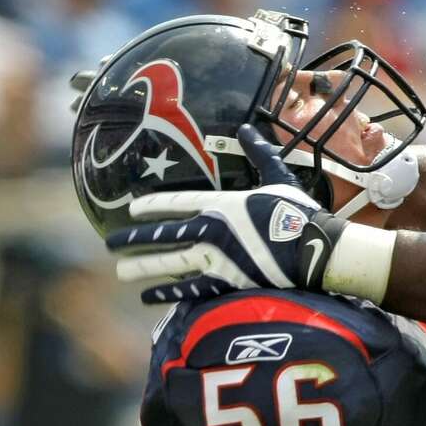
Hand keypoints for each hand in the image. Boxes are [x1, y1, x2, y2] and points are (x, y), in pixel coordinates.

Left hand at [106, 124, 345, 303]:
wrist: (315, 249)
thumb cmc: (299, 212)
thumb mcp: (279, 177)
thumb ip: (259, 153)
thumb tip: (246, 128)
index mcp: (221, 204)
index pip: (176, 203)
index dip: (151, 205)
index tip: (131, 209)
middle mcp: (211, 231)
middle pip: (163, 235)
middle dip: (134, 239)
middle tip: (110, 244)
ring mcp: (216, 258)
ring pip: (170, 263)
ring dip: (143, 267)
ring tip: (121, 272)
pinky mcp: (226, 282)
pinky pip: (190, 290)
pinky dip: (169, 294)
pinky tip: (150, 297)